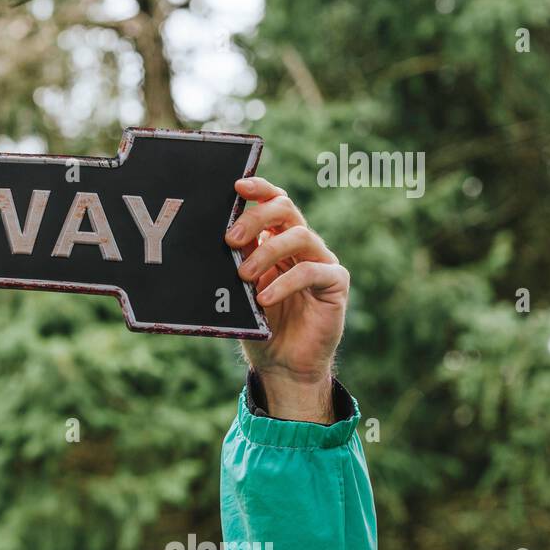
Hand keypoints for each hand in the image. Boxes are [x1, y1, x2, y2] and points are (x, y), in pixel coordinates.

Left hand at [225, 177, 349, 423]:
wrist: (281, 363)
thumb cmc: (258, 323)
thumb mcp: (238, 289)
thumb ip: (234, 261)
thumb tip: (213, 233)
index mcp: (277, 238)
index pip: (272, 201)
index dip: (259, 188)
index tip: (237, 186)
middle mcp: (301, 244)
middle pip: (286, 210)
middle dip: (257, 218)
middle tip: (231, 239)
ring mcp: (320, 261)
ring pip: (300, 236)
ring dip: (267, 252)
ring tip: (244, 276)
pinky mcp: (335, 284)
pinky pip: (313, 272)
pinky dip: (285, 282)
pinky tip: (264, 297)